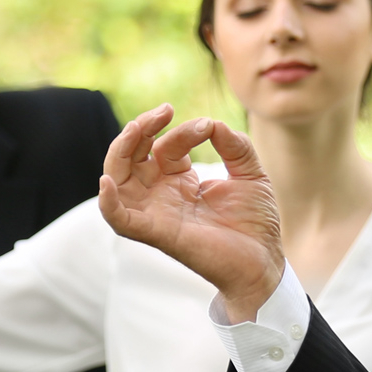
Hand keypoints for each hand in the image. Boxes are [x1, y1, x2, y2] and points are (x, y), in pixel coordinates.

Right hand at [96, 106, 285, 318]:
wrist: (264, 261)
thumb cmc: (255, 224)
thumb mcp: (250, 174)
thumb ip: (235, 146)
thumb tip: (214, 123)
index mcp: (179, 181)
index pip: (166, 147)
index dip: (183, 131)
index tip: (209, 127)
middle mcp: (161, 195)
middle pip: (131, 156)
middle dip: (141, 128)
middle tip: (165, 110)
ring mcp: (156, 213)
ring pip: (117, 178)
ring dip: (120, 150)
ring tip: (137, 127)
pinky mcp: (156, 233)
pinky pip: (119, 220)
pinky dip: (108, 203)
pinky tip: (107, 182)